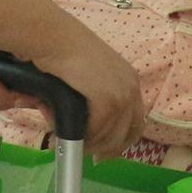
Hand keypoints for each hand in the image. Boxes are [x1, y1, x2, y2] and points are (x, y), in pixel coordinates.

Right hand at [5, 26, 146, 159]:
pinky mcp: (108, 99)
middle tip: (83, 152)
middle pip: (126, 134)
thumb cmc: (64, 53)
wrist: (55, 38)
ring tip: (62, 134)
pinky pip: (97, 130)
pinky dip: (78, 134)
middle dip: (104, 149)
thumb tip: (78, 127)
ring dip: (86, 142)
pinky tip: (60, 127)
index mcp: (129, 80)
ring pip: (109, 137)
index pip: (136, 122)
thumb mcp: (87, 77)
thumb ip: (89, 102)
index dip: (120, 142)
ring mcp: (122, 93)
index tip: (104, 154)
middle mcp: (131, 87)